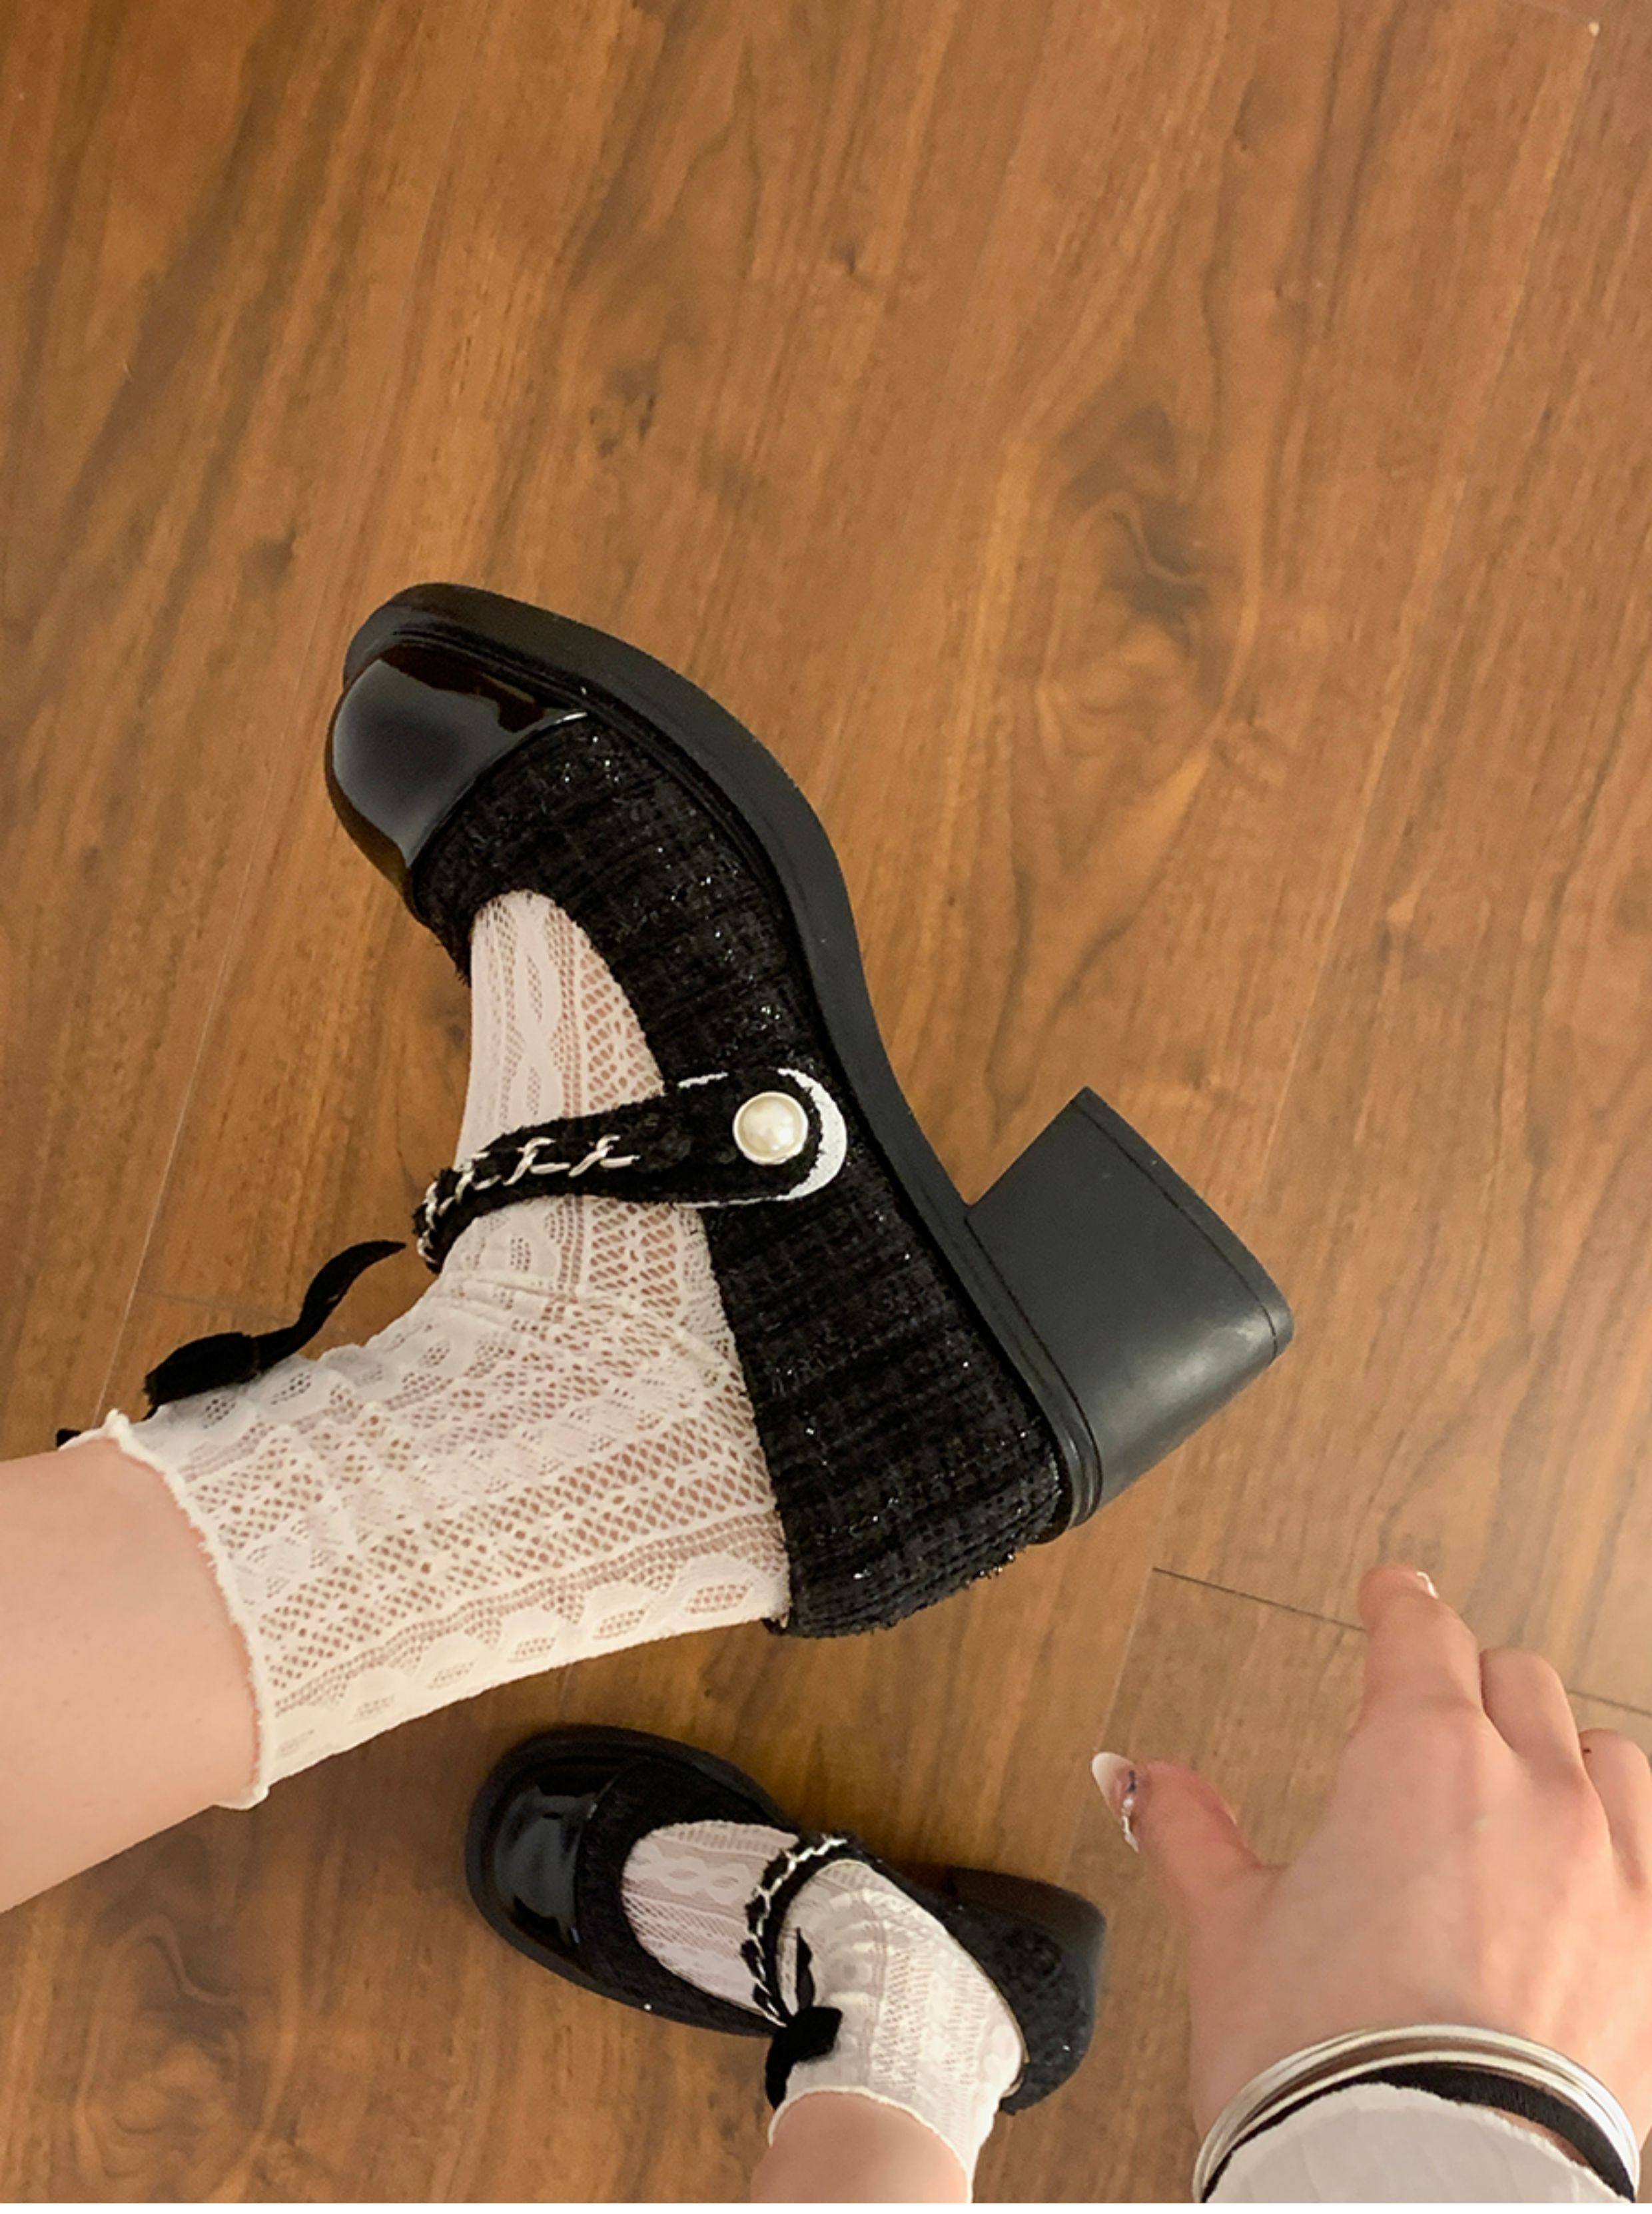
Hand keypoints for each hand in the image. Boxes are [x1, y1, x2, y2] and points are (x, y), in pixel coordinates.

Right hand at [1094, 1566, 1651, 2139]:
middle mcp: (1528, 1790)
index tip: (1394, 1593)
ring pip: (1607, 1755)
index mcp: (1418, 1756)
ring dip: (1561, 1758)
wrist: (1417, 2184)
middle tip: (1438, 1708)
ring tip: (1525, 1791)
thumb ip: (1190, 1834)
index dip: (1400, 1603)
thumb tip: (1136, 1778)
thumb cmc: (1325, 2062)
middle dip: (1470, 1684)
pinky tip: (1602, 1871)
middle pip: (1516, 1680)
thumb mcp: (1232, 1932)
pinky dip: (1628, 1843)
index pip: (1419, 1633)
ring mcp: (1611, 1868)